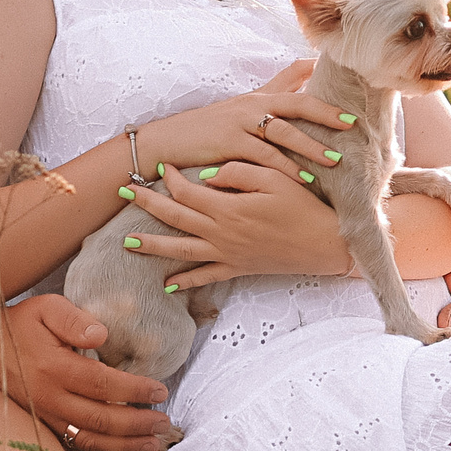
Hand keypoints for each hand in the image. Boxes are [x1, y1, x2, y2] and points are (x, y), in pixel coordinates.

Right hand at [0, 296, 176, 450]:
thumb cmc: (16, 325)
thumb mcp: (44, 307)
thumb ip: (74, 319)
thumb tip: (102, 334)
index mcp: (54, 367)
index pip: (103, 383)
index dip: (134, 390)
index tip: (160, 390)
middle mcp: (49, 397)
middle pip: (101, 418)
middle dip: (138, 424)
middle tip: (166, 423)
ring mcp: (43, 416)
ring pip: (90, 439)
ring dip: (126, 447)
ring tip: (156, 446)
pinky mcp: (40, 427)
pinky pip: (76, 447)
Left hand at [124, 162, 349, 288]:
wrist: (326, 245)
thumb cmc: (304, 207)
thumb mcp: (274, 178)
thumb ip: (238, 172)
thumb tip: (208, 177)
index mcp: (229, 208)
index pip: (188, 191)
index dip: (172, 177)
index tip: (163, 166)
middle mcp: (222, 233)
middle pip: (176, 218)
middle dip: (147, 205)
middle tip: (124, 194)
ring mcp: (228, 254)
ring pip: (182, 251)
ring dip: (153, 246)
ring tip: (128, 243)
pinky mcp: (238, 268)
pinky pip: (206, 277)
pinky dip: (186, 282)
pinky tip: (168, 285)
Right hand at [137, 68, 353, 178]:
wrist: (166, 142)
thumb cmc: (206, 130)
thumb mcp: (239, 111)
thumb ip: (270, 99)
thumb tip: (299, 87)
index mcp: (258, 96)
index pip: (294, 79)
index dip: (322, 81)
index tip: (350, 84)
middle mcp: (253, 104)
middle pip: (297, 102)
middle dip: (327, 113)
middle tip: (352, 124)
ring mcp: (241, 122)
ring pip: (285, 131)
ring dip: (312, 146)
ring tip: (335, 160)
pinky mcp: (230, 143)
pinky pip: (265, 156)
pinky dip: (286, 168)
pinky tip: (304, 179)